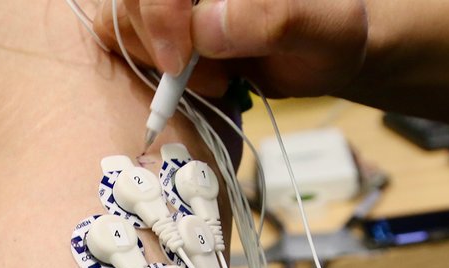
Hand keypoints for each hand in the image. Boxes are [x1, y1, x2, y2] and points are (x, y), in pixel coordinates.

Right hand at [93, 0, 368, 98]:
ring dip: (156, 56)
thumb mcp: (329, 30)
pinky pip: (117, 30)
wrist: (322, 49)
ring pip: (119, 12)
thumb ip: (276, 20)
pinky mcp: (156, 13)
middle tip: (213, 77)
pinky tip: (193, 73)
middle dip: (157, 38)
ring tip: (217, 76)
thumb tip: (205, 27)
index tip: (181, 59)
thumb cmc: (331, 34)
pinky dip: (147, 61)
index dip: (161, 9)